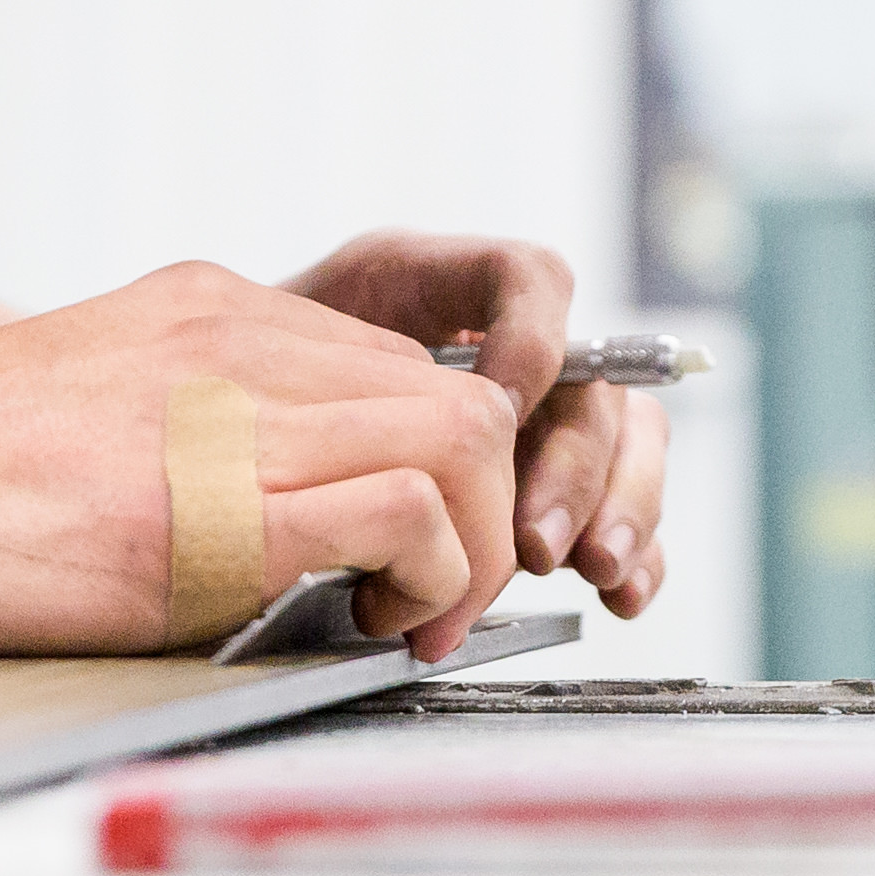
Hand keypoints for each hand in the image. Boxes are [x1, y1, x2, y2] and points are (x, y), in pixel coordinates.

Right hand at [0, 261, 525, 658]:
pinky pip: (410, 512)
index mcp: (202, 314)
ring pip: (463, 437)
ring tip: (406, 618)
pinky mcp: (222, 508)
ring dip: (469, 546)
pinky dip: (430, 579)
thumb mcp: (81, 415)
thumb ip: (182, 437)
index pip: (394, 365)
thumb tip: (257, 522)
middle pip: (456, 392)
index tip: (399, 550)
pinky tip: (374, 627)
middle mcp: (235, 339)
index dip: (430, 466)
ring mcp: (233, 412)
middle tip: (424, 598)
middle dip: (479, 507)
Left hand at [281, 231, 667, 622]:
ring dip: (620, 510)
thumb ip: (340, 373)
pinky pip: (622, 513)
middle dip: (577, 467)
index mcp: (445, 291)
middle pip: (592, 384)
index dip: (533, 338)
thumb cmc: (252, 396)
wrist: (237, 450)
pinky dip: (637, 556)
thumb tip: (431, 438)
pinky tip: (620, 596)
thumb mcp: (279, 360)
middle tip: (536, 540)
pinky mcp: (554, 490)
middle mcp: (511, 348)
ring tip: (591, 567)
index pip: (528, 279)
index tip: (499, 407)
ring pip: (628, 445)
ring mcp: (542, 418)